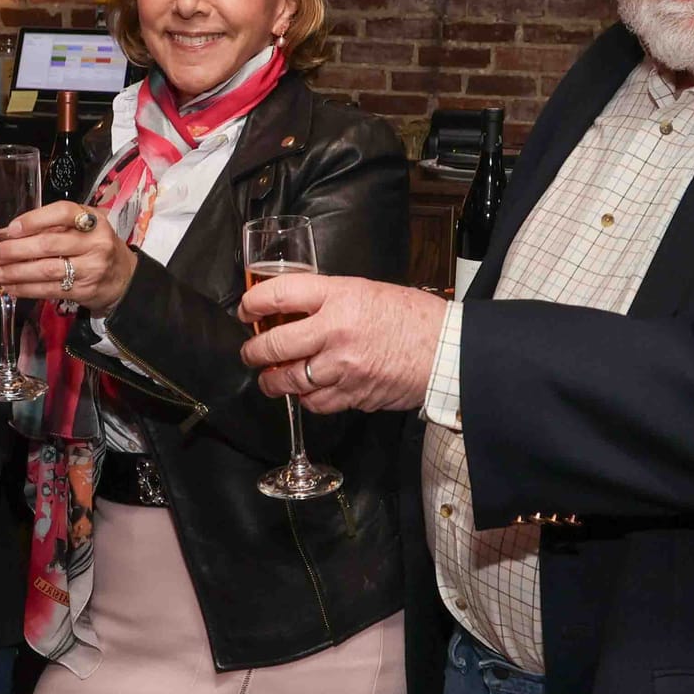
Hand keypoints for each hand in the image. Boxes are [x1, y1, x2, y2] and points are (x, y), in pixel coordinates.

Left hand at [0, 202, 137, 315]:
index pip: (63, 213)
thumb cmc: (96, 247)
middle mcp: (95, 242)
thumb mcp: (84, 228)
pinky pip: (48, 290)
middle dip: (14, 250)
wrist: (124, 279)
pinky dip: (25, 289)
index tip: (10, 228)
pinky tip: (9, 287)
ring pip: (45, 270)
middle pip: (48, 244)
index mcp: (93, 220)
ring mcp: (91, 268)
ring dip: (15, 272)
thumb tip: (7, 232)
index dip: (34, 219)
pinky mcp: (84, 291)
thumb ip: (53, 226)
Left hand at [239, 275, 446, 413]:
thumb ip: (329, 300)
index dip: (254, 304)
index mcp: (339, 296)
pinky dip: (305, 398)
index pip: (280, 294)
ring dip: (273, 381)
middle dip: (254, 351)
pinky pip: (315, 401)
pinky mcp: (352, 393)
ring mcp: (342, 366)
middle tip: (251, 352)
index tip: (247, 311)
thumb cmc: (413, 317)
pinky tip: (305, 391)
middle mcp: (336, 330)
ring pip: (290, 379)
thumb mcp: (366, 291)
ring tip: (269, 378)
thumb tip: (294, 310)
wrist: (446, 349)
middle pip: (275, 344)